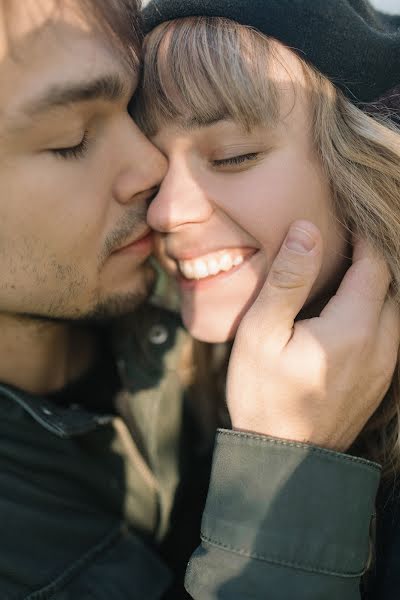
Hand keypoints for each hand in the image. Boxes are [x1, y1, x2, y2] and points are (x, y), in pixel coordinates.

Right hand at [226, 220, 399, 451]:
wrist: (285, 458)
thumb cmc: (265, 395)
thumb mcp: (262, 333)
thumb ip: (288, 279)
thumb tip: (308, 229)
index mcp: (355, 326)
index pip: (375, 263)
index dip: (363, 236)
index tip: (344, 221)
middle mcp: (383, 343)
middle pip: (390, 284)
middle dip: (371, 258)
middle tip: (342, 244)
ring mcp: (386, 365)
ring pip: (393, 308)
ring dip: (375, 286)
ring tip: (344, 273)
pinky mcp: (380, 380)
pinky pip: (389, 331)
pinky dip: (374, 311)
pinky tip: (347, 313)